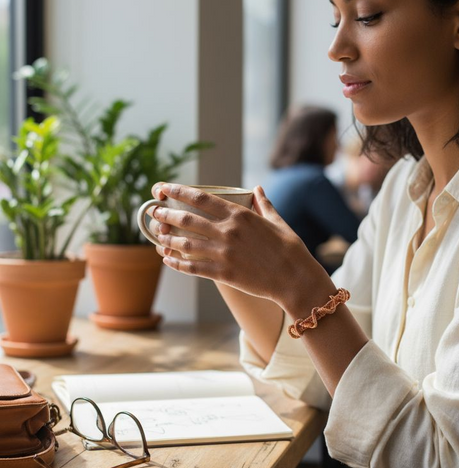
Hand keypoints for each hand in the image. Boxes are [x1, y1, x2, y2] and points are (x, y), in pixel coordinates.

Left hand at [149, 182, 329, 308]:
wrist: (296, 279)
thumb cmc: (290, 249)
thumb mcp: (277, 221)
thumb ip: (263, 204)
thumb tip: (257, 189)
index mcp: (240, 215)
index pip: (202, 198)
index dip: (178, 191)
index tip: (163, 188)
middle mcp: (229, 232)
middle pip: (188, 219)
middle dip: (166, 214)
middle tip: (153, 211)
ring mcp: (224, 253)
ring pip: (186, 244)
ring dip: (168, 239)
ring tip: (158, 236)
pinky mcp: (224, 273)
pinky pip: (193, 267)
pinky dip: (177, 263)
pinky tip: (167, 260)